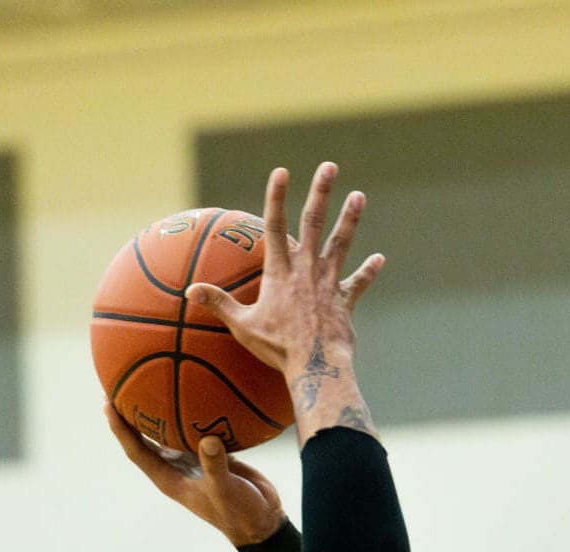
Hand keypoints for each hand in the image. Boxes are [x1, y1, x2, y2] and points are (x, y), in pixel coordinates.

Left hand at [105, 403, 284, 545]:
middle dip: (130, 414)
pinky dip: (193, 413)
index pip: (137, 451)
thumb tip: (207, 439)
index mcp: (170, 479)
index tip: (106, 404)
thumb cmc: (239, 514)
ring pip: (170, 432)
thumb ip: (216, 466)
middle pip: (145, 438)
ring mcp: (194, 460)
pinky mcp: (213, 454)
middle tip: (118, 385)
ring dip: (159, 410)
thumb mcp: (225, 491)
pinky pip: (197, 429)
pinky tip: (194, 391)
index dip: (120, 429)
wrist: (262, 521)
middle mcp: (176, 467)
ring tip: (150, 382)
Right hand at [188, 163, 382, 382]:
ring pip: (341, 244)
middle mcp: (306, 270)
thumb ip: (218, 303)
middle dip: (321, 192)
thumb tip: (189, 290)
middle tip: (329, 166)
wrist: (316, 366)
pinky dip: (369, 271)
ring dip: (350, 219)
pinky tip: (379, 258)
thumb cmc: (277, 349)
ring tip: (358, 195)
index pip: (275, 226)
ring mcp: (328, 284)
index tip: (282, 171)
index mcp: (280, 272)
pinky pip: (359, 283)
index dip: (277, 197)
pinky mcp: (345, 302)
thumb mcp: (242, 326)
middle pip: (314, 223)